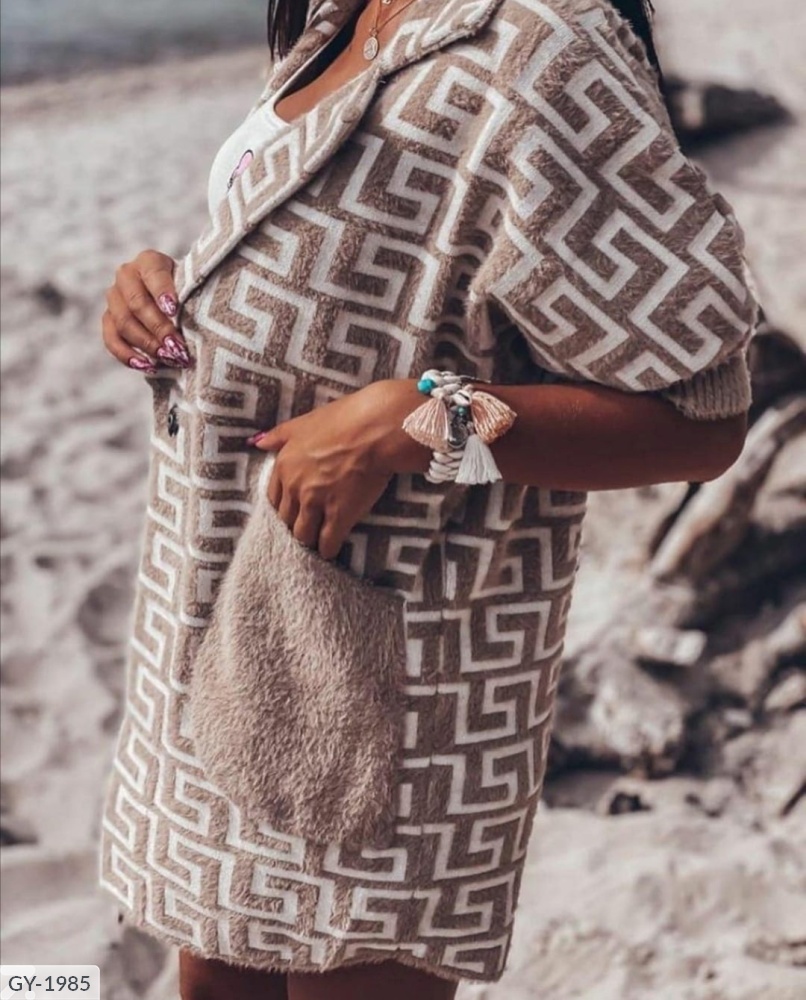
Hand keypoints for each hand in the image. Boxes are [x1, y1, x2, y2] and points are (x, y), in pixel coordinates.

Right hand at [101, 248, 191, 373]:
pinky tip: (147, 366)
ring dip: (147, 344)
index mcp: (149, 261)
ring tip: (168, 358)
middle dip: (159, 328)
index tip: (175, 310)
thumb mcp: (193, 288)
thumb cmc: (189, 293)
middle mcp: (127, 275)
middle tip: (177, 347)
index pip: (154, 274)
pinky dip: (128, 355)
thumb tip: (196, 324)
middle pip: (137, 303)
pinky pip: (111, 340)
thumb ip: (192, 297)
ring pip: (123, 323)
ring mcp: (114, 298)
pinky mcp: (109, 319)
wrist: (176, 300)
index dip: (163, 292)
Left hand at [249, 379, 430, 559]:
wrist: (375, 429)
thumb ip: (279, 435)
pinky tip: (330, 552)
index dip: (283, 508)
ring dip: (308, 542)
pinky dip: (327, 550)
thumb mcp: (304, 422)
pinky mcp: (339, 516)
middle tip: (304, 532)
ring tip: (315, 546)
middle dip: (294, 527)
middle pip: (286, 519)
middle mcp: (295, 487)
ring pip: (303, 535)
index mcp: (284, 465)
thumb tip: (257, 442)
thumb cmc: (343, 420)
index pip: (274, 498)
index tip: (291, 513)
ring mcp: (316, 503)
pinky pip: (327, 542)